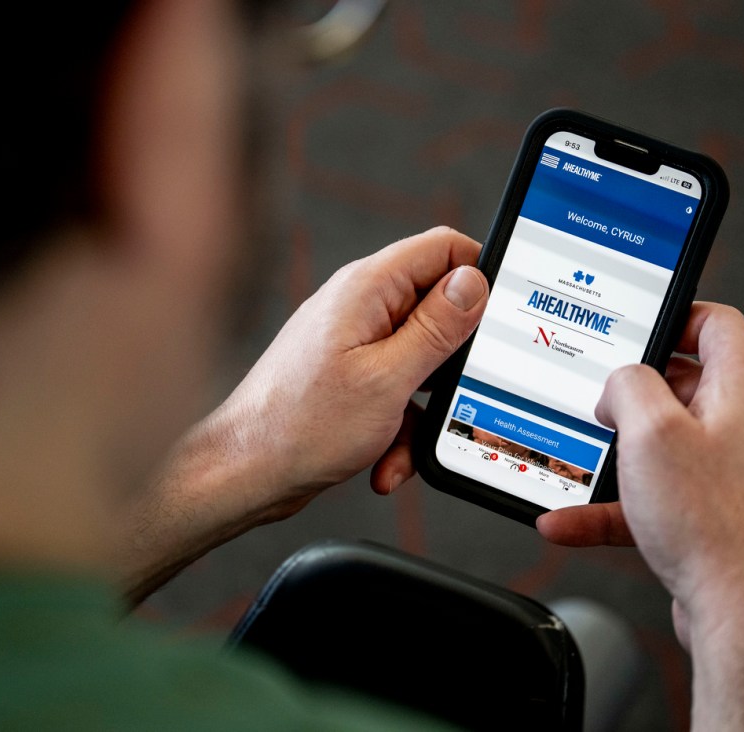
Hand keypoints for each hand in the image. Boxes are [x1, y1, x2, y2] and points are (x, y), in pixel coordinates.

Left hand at [119, 227, 487, 600]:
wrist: (244, 473)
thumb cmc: (298, 426)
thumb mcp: (387, 379)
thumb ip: (436, 328)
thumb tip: (474, 282)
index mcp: (367, 288)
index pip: (443, 248)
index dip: (480, 275)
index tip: (498, 320)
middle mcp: (360, 306)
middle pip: (438, 311)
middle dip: (450, 364)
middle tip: (453, 395)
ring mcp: (354, 342)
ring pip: (421, 362)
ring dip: (424, 408)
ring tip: (403, 439)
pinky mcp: (350, 376)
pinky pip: (397, 392)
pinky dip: (399, 427)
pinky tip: (384, 458)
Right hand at [537, 303, 743, 729]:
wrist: (743, 614)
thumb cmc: (714, 523)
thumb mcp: (651, 430)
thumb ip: (628, 385)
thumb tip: (619, 383)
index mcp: (742, 390)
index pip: (717, 324)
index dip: (673, 313)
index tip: (633, 324)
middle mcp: (741, 428)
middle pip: (680, 386)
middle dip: (627, 394)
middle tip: (595, 399)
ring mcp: (726, 475)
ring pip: (658, 448)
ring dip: (610, 456)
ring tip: (574, 460)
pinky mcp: (708, 517)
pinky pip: (649, 499)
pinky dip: (609, 506)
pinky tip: (566, 520)